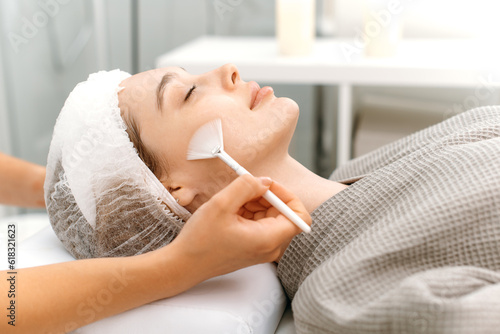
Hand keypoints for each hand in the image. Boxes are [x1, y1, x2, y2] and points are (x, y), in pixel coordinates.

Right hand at [169, 174, 310, 280]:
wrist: (183, 265)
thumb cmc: (200, 241)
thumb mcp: (221, 204)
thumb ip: (246, 187)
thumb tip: (264, 181)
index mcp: (268, 239)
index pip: (300, 216)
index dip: (288, 196)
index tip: (268, 186)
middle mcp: (270, 248)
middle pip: (284, 214)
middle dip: (267, 197)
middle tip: (246, 188)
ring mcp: (262, 249)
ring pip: (270, 218)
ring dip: (256, 203)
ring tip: (233, 201)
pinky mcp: (253, 248)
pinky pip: (260, 225)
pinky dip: (249, 213)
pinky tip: (230, 210)